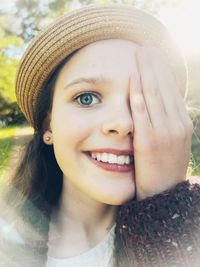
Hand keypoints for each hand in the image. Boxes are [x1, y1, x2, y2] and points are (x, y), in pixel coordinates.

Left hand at [130, 43, 192, 200]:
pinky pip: (143, 113)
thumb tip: (158, 105)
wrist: (165, 196)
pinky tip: (133, 79)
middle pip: (163, 88)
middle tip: (145, 45)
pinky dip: (139, 95)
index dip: (161, 70)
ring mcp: (164, 133)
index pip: (170, 90)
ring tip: (140, 53)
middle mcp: (177, 124)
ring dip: (147, 72)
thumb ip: (166, 123)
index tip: (153, 54)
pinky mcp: (149, 142)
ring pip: (155, 96)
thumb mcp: (171, 143)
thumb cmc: (164, 167)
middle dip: (154, 64)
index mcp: (182, 123)